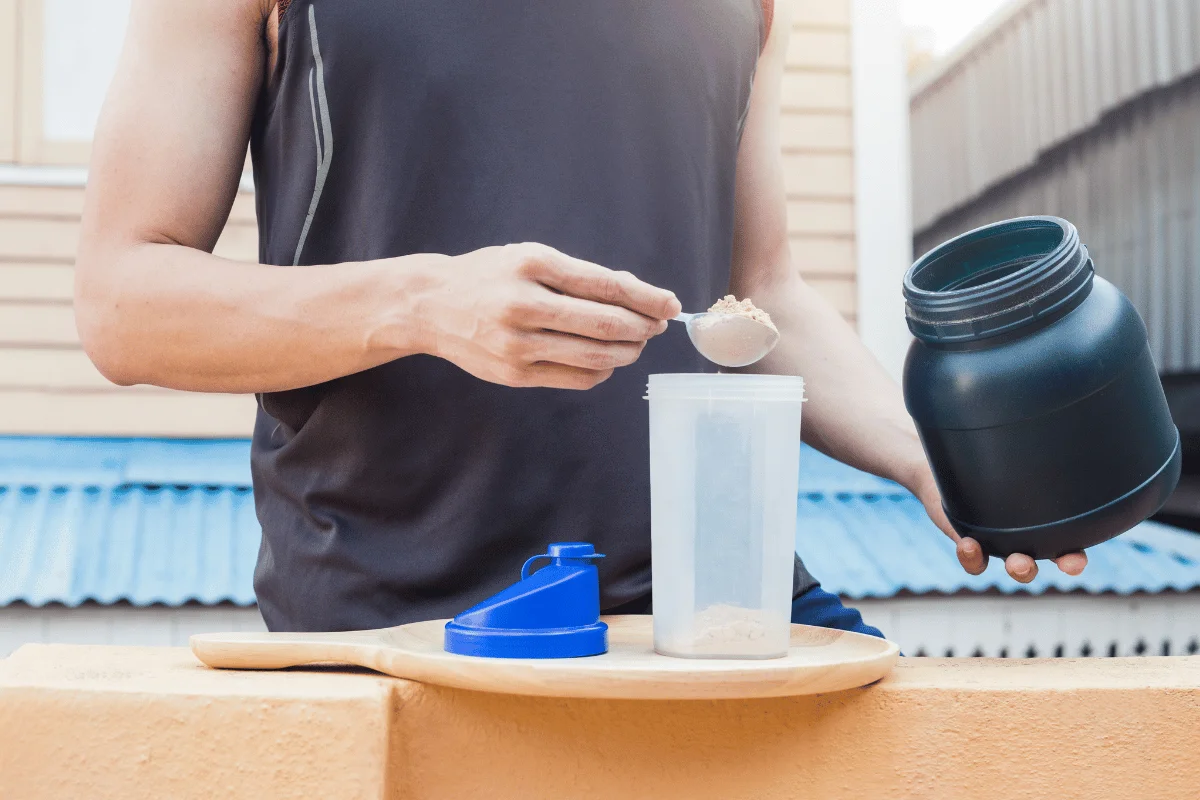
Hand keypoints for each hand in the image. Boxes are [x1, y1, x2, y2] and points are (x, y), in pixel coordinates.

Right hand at [414, 243, 680, 389]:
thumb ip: (579, 276)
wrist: (431, 305)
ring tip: (637, 343)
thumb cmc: (489, 276)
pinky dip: (602, 370)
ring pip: (596, 357)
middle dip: (643, 327)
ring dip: (628, 352)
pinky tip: (606, 360)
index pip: (606, 286)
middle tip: (657, 326)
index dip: (646, 298)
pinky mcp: (515, 374)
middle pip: (606, 325)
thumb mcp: (529, 258)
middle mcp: (523, 305)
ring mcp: (518, 344)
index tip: (670, 304)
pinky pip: (577, 378)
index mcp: (532, 265)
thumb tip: (636, 294)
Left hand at [909, 465, 1087, 583]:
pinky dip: (972, 557)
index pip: (1066, 548)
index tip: (1075, 561)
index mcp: (1041, 524)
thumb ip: (1032, 449)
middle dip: (1052, 564)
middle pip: (1041, 562)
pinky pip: (975, 562)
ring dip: (1019, 569)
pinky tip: (968, 545)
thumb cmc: (992, 459)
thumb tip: (1055, 421)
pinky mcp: (970, 544)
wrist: (946, 469)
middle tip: (1047, 564)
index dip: (1073, 560)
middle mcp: (1023, 539)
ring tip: (1017, 562)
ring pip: (1013, 566)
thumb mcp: (1014, 456)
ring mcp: (997, 543)